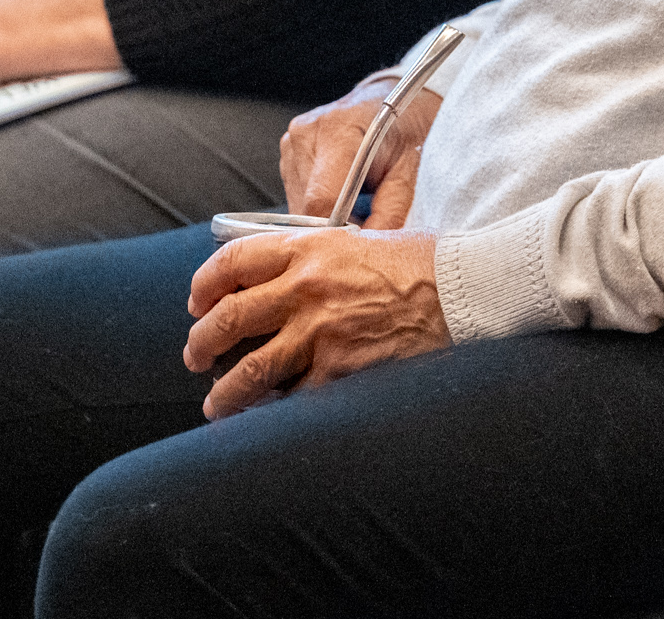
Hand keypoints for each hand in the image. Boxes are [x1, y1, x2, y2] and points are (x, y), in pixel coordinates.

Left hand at [183, 228, 446, 419]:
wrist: (467, 289)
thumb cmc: (425, 265)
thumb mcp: (363, 243)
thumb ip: (319, 258)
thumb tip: (282, 282)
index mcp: (311, 249)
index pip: (233, 261)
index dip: (205, 285)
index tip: (197, 303)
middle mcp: (306, 288)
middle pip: (227, 319)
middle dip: (200, 343)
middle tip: (195, 357)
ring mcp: (320, 332)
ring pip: (247, 372)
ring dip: (223, 395)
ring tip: (217, 405)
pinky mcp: (339, 370)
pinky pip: (290, 399)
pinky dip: (272, 413)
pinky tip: (266, 420)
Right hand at [278, 78, 441, 224]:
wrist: (398, 100)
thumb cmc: (407, 131)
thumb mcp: (410, 171)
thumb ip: (390, 211)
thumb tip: (369, 247)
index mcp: (338, 132)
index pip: (321, 200)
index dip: (336, 229)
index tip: (356, 239)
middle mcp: (307, 133)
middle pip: (305, 205)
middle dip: (331, 224)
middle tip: (362, 222)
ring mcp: (293, 139)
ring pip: (296, 202)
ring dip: (321, 213)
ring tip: (353, 202)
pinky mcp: (287, 147)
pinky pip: (294, 191)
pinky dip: (315, 200)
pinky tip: (338, 191)